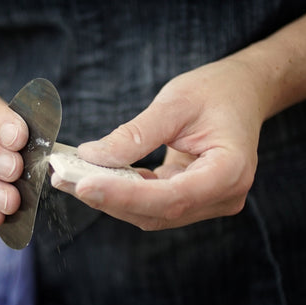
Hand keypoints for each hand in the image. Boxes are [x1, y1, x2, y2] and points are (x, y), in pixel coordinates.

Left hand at [52, 58, 264, 229]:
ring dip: (110, 197)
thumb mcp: (175, 104)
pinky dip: (121, 191)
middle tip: (65, 179)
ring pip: (150, 212)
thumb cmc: (216, 92)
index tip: (84, 186)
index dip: (126, 196)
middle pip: (157, 211)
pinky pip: (151, 202)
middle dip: (109, 198)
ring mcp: (207, 201)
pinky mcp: (191, 198)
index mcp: (229, 171)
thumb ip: (135, 135)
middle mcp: (222, 196)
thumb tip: (92, 156)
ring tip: (71, 178)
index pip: (173, 197)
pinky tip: (94, 176)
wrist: (240, 93)